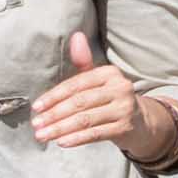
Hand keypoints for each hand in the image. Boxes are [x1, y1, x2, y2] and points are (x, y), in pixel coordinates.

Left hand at [27, 31, 153, 155]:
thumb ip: (84, 61)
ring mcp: (124, 109)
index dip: (54, 96)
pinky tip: (61, 142)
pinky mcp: (125, 128)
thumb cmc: (111, 98)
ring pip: (85, 120)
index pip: (76, 84)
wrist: (141, 121)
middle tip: (36, 124)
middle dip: (54, 115)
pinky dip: (77, 139)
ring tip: (43, 135)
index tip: (36, 107)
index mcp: (109, 73)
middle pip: (79, 102)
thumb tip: (76, 36)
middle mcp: (119, 88)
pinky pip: (96, 134)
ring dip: (60, 129)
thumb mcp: (99, 79)